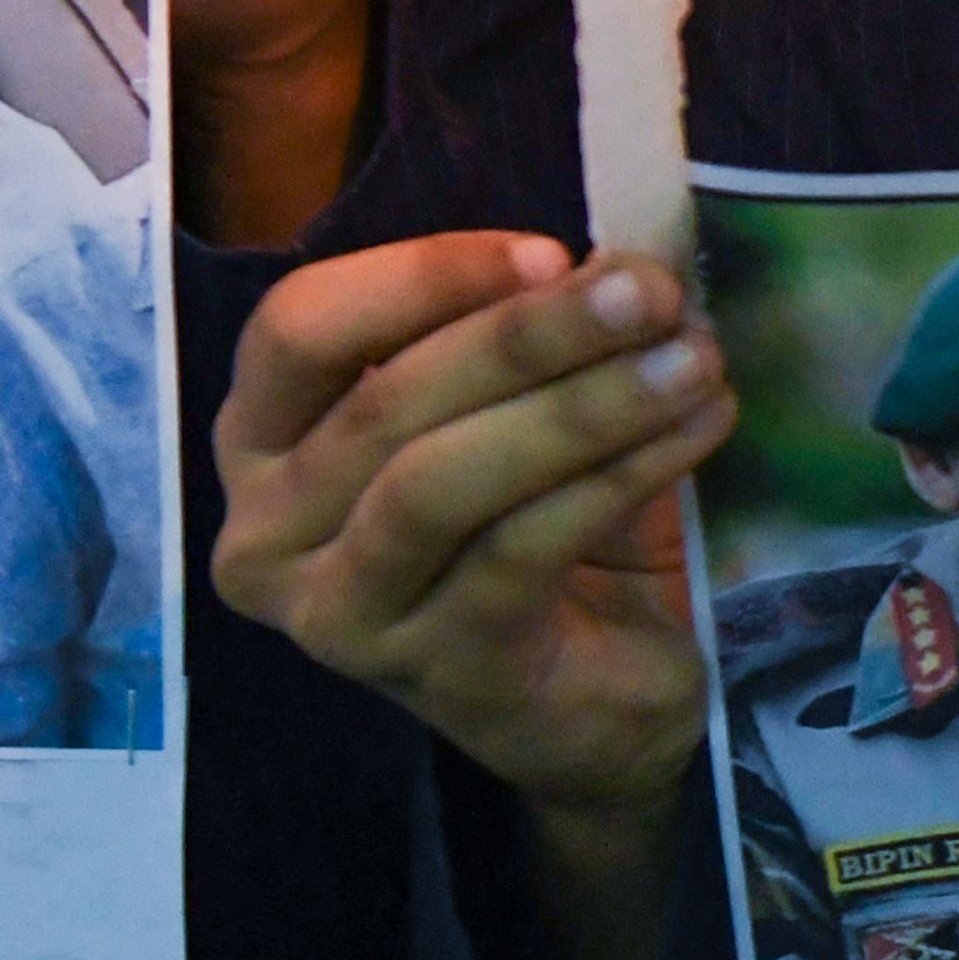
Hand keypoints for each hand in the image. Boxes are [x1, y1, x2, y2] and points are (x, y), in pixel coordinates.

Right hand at [211, 234, 734, 876]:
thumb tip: (606, 262)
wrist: (589, 707)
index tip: (549, 252)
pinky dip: (617, 476)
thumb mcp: (505, 412)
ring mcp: (341, 615)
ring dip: (581, 406)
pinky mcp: (435, 669)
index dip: (419, 277)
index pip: (297, 330)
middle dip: (530, 334)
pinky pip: (520, 550)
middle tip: (653, 292)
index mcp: (263, 443)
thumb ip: (516, 333)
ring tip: (692, 359)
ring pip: (441, 481)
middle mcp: (267, 536)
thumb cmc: (533, 531)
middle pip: (382, 402)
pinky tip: (695, 429)